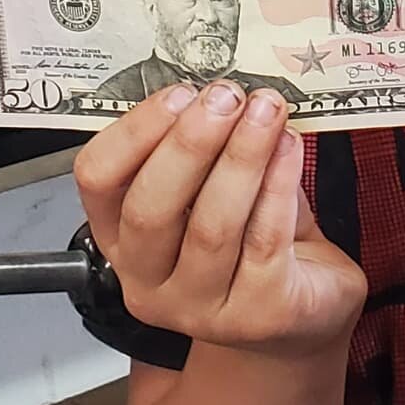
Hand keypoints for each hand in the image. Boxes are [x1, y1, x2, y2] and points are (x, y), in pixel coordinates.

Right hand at [73, 80, 367, 355]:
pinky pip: (264, 242)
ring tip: (267, 111)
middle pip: (150, 209)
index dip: (134, 132)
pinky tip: (289, 148)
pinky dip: (278, 186)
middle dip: (190, 143)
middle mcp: (148, 280)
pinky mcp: (258, 316)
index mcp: (122, 237)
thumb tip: (221, 87)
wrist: (306, 305)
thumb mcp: (215, 184)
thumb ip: (207, 143)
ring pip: (211, 226)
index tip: (179, 92)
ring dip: (241, 157)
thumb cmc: (253, 234)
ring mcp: (200, 308)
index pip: (98, 180)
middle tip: (226, 96)